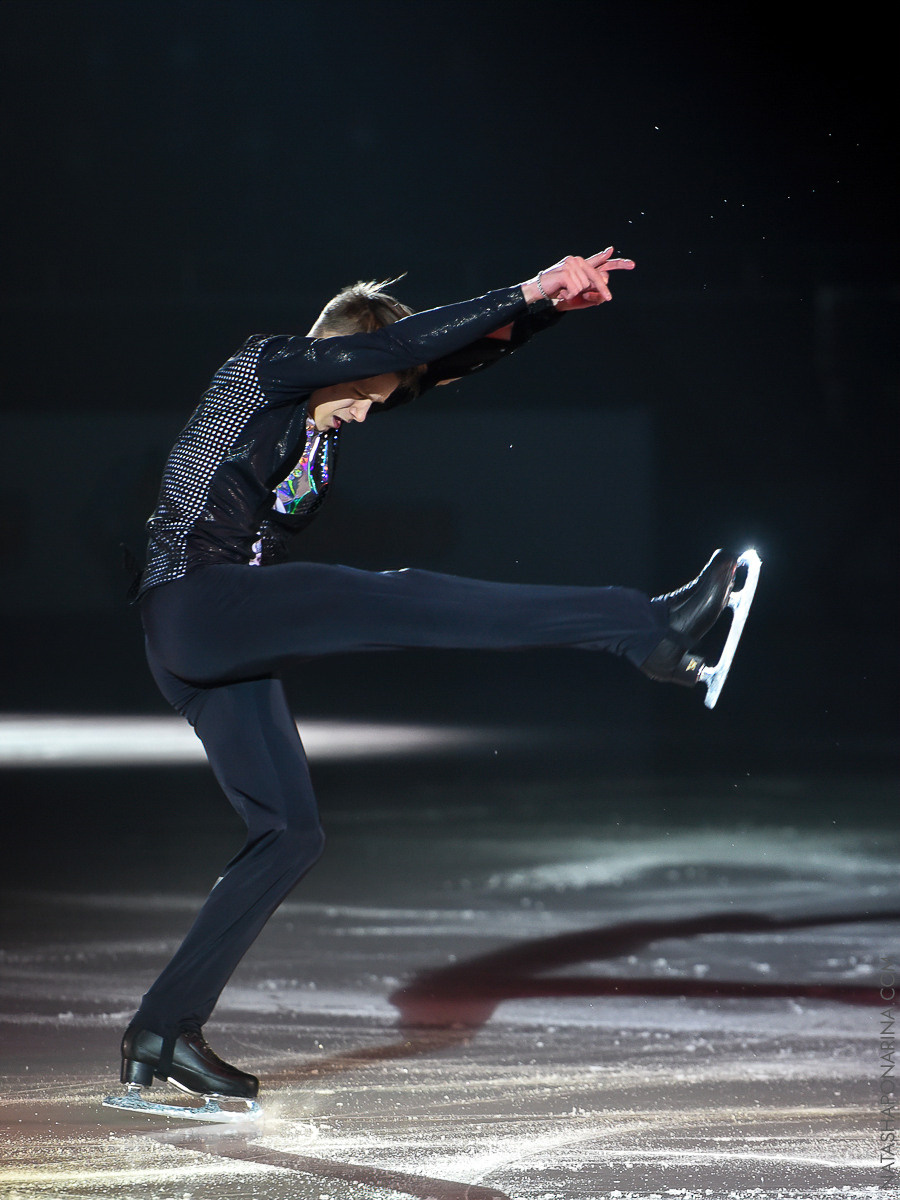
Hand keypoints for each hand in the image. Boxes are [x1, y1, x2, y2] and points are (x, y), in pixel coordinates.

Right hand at [520, 248, 634, 308]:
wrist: (540, 292)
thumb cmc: (561, 294)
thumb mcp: (581, 296)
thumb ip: (595, 294)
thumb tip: (604, 289)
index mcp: (583, 266)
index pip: (601, 262)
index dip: (616, 262)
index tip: (630, 262)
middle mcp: (578, 261)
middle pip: (598, 277)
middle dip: (602, 289)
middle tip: (608, 297)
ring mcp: (571, 264)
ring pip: (585, 286)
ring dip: (576, 294)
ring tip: (565, 292)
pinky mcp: (565, 271)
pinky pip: (576, 289)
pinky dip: (570, 295)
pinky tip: (562, 292)